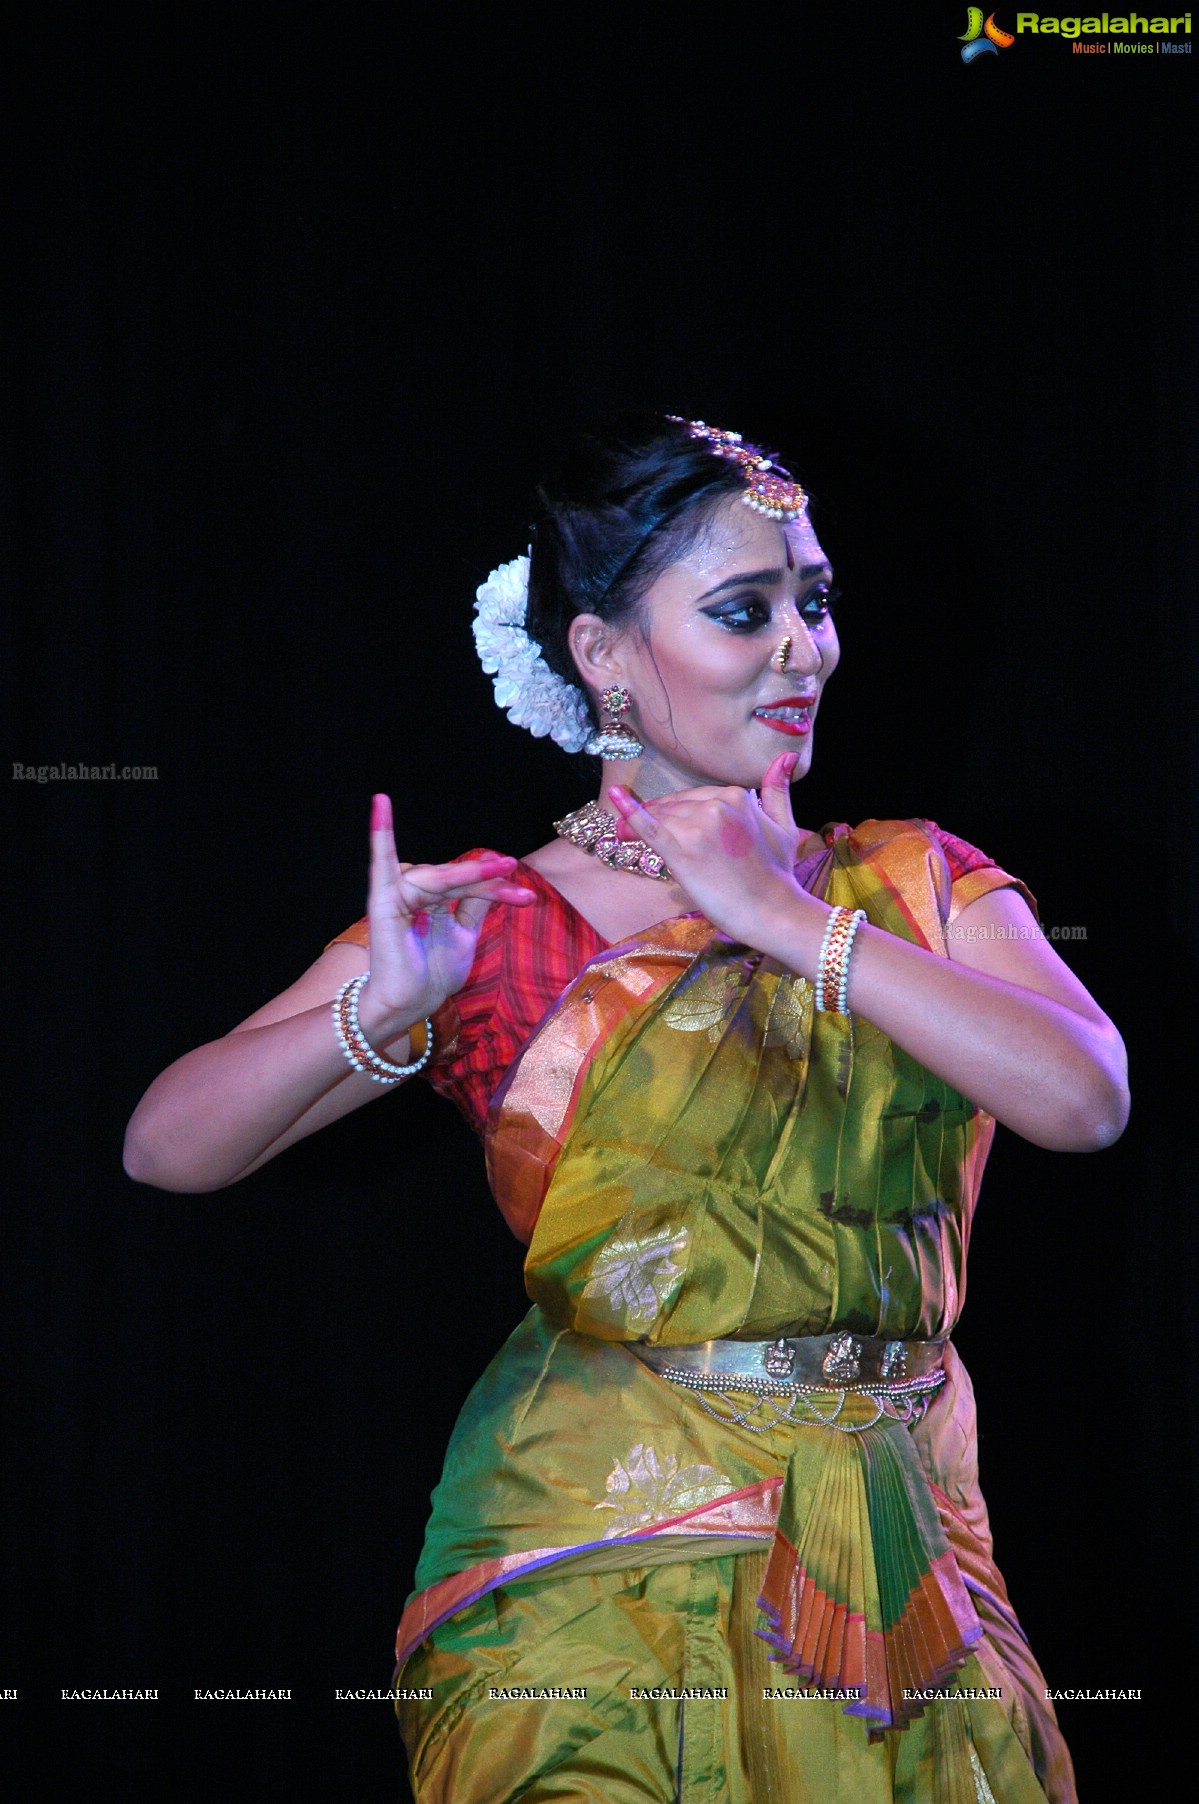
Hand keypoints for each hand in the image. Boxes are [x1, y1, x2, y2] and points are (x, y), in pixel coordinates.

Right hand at [357, 793, 533, 1038]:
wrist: (412, 1003)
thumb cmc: (433, 973)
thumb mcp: (464, 933)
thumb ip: (475, 903)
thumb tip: (497, 876)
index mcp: (430, 898)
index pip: (462, 883)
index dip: (491, 884)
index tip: (523, 895)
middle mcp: (412, 891)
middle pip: (454, 878)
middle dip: (486, 879)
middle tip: (514, 872)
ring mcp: (397, 893)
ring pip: (440, 876)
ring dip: (471, 875)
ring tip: (503, 874)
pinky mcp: (383, 900)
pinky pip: (381, 862)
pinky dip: (379, 832)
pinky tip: (380, 803)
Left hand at [609, 753, 821, 950]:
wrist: (773, 912)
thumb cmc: (778, 874)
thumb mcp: (784, 825)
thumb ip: (778, 790)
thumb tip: (786, 756)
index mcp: (736, 796)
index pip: (694, 796)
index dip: (676, 810)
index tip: (661, 822)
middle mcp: (716, 805)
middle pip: (674, 806)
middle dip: (656, 817)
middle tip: (630, 831)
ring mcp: (698, 827)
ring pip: (660, 818)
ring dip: (641, 825)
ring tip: (621, 836)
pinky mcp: (682, 851)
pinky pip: (650, 827)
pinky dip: (630, 812)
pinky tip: (615, 797)